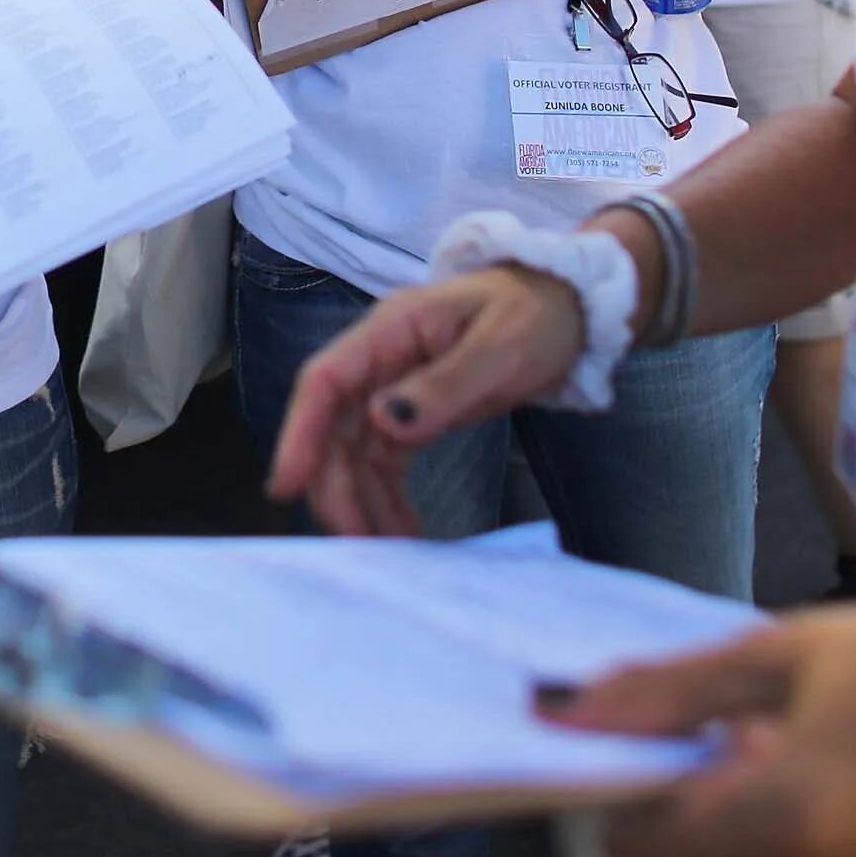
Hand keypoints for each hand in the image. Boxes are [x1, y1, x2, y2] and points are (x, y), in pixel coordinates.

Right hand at [266, 262, 587, 534]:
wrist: (567, 307)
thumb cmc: (536, 314)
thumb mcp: (500, 348)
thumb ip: (445, 386)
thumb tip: (384, 422)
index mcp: (391, 330)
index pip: (326, 381)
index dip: (299, 433)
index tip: (287, 485)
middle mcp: (381, 359)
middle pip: (335, 427)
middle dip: (337, 486)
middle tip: (357, 542)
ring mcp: (393, 387)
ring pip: (356, 452)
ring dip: (362, 500)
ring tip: (388, 550)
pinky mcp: (413, 412)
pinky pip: (385, 462)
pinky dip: (388, 498)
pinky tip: (402, 531)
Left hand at [541, 610, 855, 856]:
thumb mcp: (782, 651)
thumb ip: (666, 693)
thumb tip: (570, 712)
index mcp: (780, 823)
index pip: (632, 844)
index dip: (624, 787)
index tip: (646, 740)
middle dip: (689, 800)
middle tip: (749, 733)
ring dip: (733, 827)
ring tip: (795, 759)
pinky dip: (778, 853)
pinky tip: (823, 795)